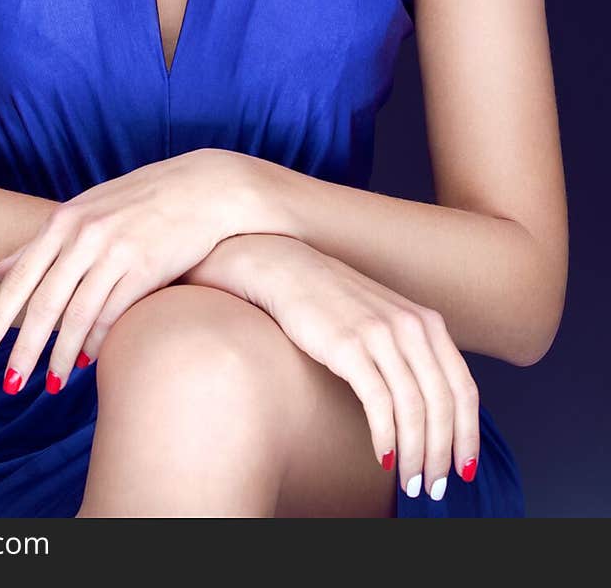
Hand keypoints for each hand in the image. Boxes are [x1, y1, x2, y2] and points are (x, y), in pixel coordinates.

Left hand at [0, 148, 244, 395]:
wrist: (201, 188)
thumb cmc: (137, 201)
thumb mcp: (83, 212)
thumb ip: (36, 243)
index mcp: (65, 221)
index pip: (20, 277)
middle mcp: (85, 235)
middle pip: (44, 303)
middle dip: (23, 349)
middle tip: (10, 384)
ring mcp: (116, 251)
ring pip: (78, 315)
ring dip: (61, 355)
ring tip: (50, 385)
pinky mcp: (146, 267)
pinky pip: (114, 313)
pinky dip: (98, 341)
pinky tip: (88, 361)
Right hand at [229, 234, 480, 500]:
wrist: (289, 271)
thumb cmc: (337, 302)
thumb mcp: (388, 319)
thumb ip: (415, 353)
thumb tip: (433, 409)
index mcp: (428, 323)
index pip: (464, 388)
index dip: (468, 434)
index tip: (465, 468)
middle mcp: (412, 327)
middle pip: (442, 404)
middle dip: (443, 453)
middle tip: (435, 486)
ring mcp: (381, 335)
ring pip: (414, 408)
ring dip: (415, 454)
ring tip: (410, 482)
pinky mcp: (349, 346)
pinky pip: (378, 402)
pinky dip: (386, 436)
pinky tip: (382, 457)